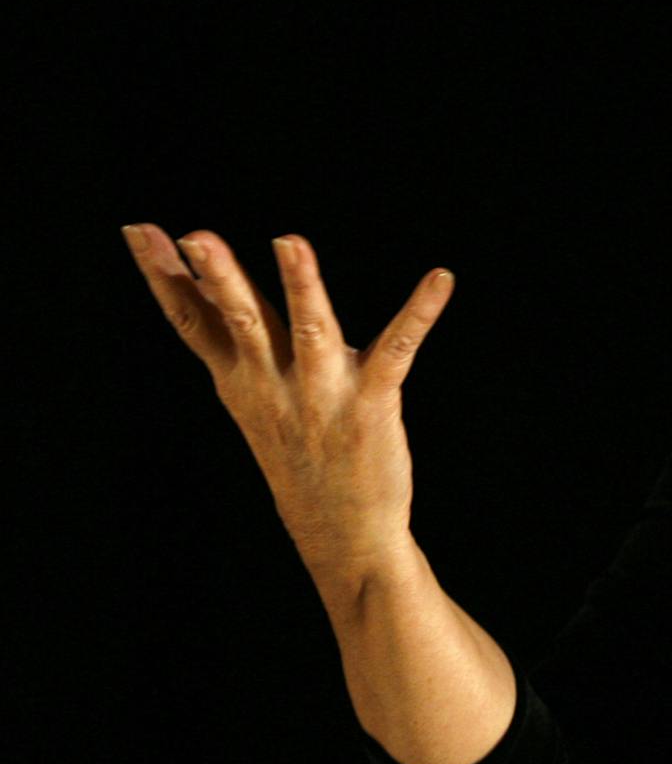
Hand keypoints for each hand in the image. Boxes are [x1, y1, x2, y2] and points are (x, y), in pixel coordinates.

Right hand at [121, 223, 454, 573]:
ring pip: (308, 328)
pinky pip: (399, 347)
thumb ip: (239, 344)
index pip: (192, 319)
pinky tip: (440, 279)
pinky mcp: (371, 402)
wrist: (340, 533)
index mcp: (240, 379)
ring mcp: (322, 393)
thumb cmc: (299, 455)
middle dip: (217, 276)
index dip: (164, 274)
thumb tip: (217, 290)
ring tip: (289, 241)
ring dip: (300, 285)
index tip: (139, 230)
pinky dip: (420, 311)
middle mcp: (273, 383)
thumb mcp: (254, 400)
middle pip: (240, 319)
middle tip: (195, 236)